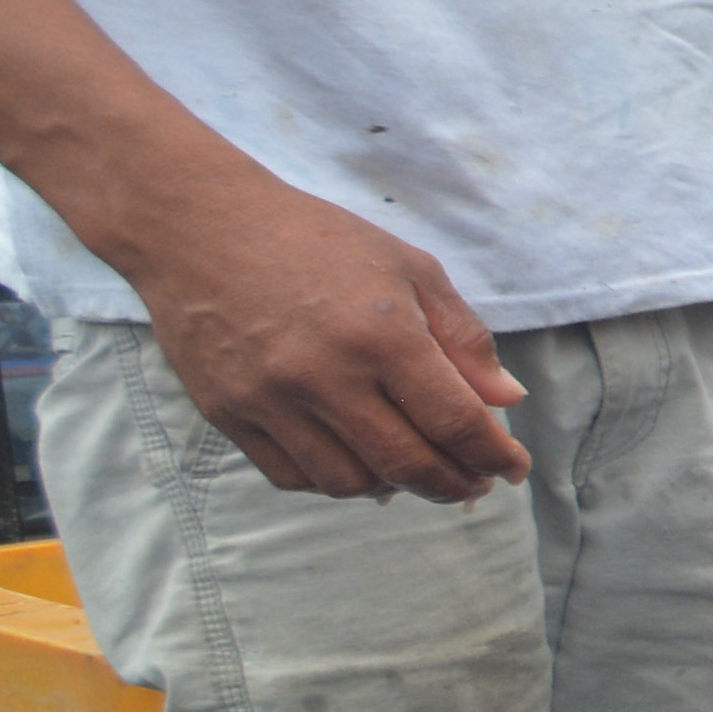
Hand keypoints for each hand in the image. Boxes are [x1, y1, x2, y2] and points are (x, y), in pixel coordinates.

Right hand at [123, 169, 529, 501]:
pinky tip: (357, 460)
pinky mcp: (228, 414)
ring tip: (415, 468)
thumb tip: (507, 400)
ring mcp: (270, 400)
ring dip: (395, 487)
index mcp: (381, 335)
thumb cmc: (315, 240)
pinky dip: (335, 481)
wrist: (201, 224)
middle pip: (407, 466)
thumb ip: (463, 337)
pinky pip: (292, 477)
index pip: (456, 423)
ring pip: (350, 483)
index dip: (494, 455)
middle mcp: (325, 376)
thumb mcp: (408, 268)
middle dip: (454, 483)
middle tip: (473, 481)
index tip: (512, 466)